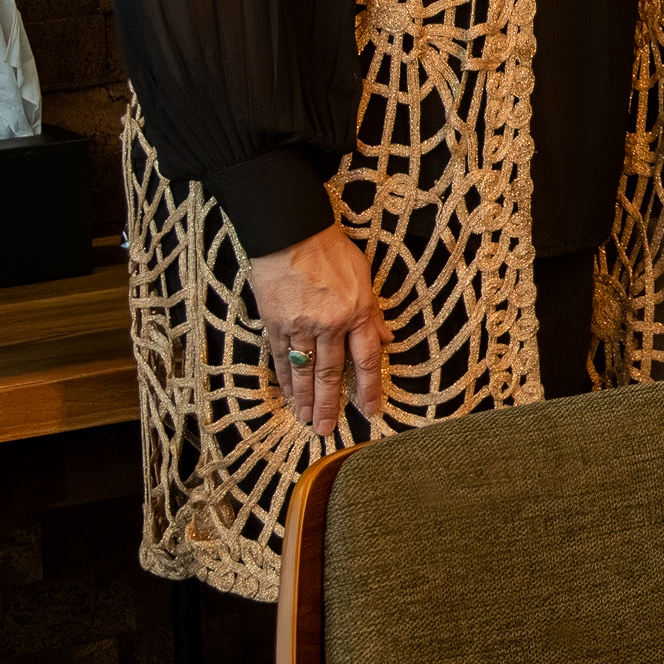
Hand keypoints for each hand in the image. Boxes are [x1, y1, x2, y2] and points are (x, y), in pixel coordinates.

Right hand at [244, 224, 388, 430]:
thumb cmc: (331, 251)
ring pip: (304, 371)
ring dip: (304, 399)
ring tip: (304, 420)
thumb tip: (387, 339)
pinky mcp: (276, 323)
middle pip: (331, 373)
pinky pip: (282, 358)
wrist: (292, 234)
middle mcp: (330, 323)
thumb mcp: (364, 278)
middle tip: (325, 429)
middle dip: (329, 405)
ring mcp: (300, 325)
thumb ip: (374, 313)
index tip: (369, 411)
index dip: (368, 388)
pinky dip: (285, 379)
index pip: (366, 359)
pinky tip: (287, 394)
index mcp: (357, 312)